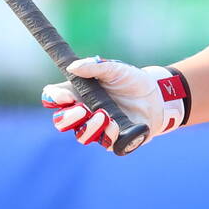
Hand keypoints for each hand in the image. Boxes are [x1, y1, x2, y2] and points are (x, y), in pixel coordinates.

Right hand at [41, 57, 189, 150]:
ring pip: (81, 135)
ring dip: (89, 127)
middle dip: (67, 118)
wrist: (156, 96)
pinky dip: (108, 134)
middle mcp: (83, 112)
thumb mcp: (115, 68)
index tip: (64, 96)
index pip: (53, 98)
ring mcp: (96, 127)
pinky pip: (104, 142)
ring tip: (104, 115)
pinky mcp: (112, 139)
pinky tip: (116, 125)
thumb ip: (95, 67)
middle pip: (61, 122)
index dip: (53, 98)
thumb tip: (72, 67)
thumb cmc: (131, 80)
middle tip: (81, 109)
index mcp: (78, 92)